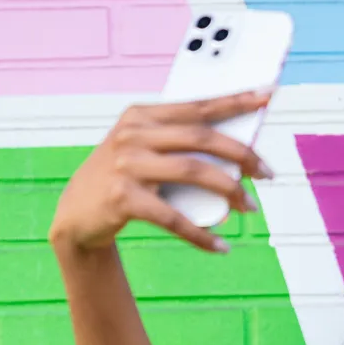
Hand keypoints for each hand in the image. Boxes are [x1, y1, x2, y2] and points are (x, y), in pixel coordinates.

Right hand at [49, 90, 273, 253]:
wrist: (76, 215)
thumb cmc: (124, 181)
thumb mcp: (144, 152)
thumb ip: (180, 145)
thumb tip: (240, 153)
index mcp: (141, 116)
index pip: (197, 105)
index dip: (234, 102)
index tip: (267, 98)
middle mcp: (132, 135)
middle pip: (202, 139)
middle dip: (242, 155)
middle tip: (267, 172)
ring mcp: (126, 165)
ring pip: (194, 173)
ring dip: (230, 191)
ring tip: (251, 207)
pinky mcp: (122, 198)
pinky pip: (173, 217)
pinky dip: (201, 234)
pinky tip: (221, 246)